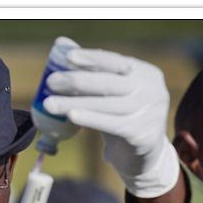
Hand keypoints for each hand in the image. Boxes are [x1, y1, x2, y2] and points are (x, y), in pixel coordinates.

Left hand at [43, 38, 179, 198]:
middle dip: (76, 81)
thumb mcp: (112, 94)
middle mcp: (152, 90)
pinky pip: (111, 124)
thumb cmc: (121, 118)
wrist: (143, 157)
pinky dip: (90, 118)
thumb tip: (63, 45)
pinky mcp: (142, 135)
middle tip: (51, 82)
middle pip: (109, 83)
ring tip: (50, 104)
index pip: (115, 61)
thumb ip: (93, 71)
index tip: (68, 57)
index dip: (91, 58)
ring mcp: (151, 113)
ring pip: (106, 105)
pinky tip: (71, 116)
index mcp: (145, 73)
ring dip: (74, 103)